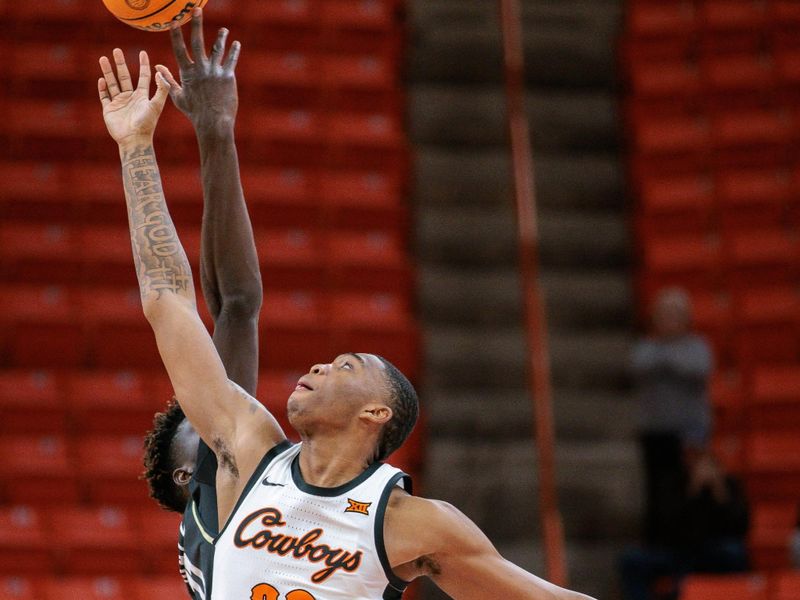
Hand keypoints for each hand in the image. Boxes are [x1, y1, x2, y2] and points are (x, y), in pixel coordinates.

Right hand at [98, 49, 169, 145]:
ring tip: (102, 58)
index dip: (143, 65)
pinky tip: (102, 79)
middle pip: (124, 77)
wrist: (134, 140)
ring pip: (112, 83)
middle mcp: (131, 98)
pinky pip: (104, 96)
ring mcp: (119, 103)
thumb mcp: (156, 105)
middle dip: (120, 64)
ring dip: (108, 71)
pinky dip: (102, 88)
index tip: (143, 52)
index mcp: (142, 96)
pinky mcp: (109, 110)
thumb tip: (159, 72)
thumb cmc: (147, 124)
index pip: (144, 77)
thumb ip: (161, 89)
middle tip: (116, 50)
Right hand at [155, 7, 240, 133]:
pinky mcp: (227, 77)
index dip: (176, 34)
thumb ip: (168, 80)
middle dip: (196, 24)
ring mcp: (214, 72)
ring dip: (221, 37)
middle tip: (196, 10)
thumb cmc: (195, 112)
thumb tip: (157, 68)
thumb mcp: (178, 97)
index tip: (174, 20)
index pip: (179, 49)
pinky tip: (236, 43)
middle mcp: (200, 69)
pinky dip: (234, 51)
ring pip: (217, 49)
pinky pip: (231, 60)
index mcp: (187, 72)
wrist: (213, 122)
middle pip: (197, 42)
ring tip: (224, 30)